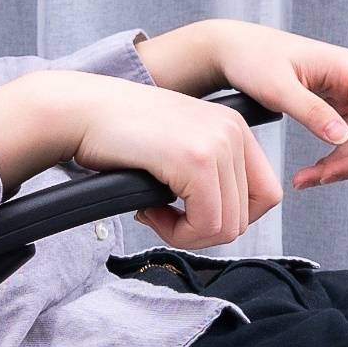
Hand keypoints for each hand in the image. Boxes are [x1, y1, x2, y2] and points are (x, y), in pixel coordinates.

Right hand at [52, 76, 285, 250]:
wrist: (81, 111)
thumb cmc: (119, 134)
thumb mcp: (179, 148)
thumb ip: (209, 176)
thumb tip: (226, 225)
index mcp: (234, 128)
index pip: (266, 195)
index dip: (232, 218)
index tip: (193, 214)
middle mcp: (233, 131)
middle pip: (247, 216)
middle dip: (205, 231)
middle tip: (165, 217)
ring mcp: (217, 144)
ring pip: (227, 226)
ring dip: (188, 234)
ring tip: (155, 212)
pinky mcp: (195, 159)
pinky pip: (205, 224)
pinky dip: (178, 232)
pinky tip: (149, 211)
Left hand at [150, 20, 347, 190]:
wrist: (229, 50)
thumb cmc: (251, 59)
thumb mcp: (277, 87)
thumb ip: (311, 112)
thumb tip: (341, 137)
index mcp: (346, 69)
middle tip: (316, 180)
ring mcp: (341, 94)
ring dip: (339, 166)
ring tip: (305, 180)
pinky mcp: (329, 106)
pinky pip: (343, 140)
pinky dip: (330, 160)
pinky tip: (308, 173)